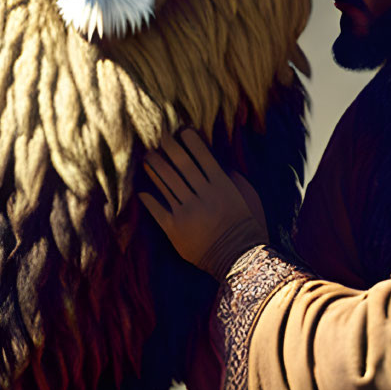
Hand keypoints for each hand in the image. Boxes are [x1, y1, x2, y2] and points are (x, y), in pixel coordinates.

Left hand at [139, 129, 267, 278]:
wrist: (240, 259)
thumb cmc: (248, 226)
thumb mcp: (249, 197)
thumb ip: (234, 179)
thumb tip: (219, 163)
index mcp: (221, 186)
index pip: (202, 157)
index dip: (190, 141)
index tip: (181, 130)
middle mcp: (203, 196)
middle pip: (181, 165)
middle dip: (168, 147)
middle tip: (157, 135)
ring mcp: (187, 212)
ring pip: (166, 184)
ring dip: (155, 168)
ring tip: (147, 157)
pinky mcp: (175, 229)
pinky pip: (158, 210)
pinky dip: (149, 199)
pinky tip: (142, 191)